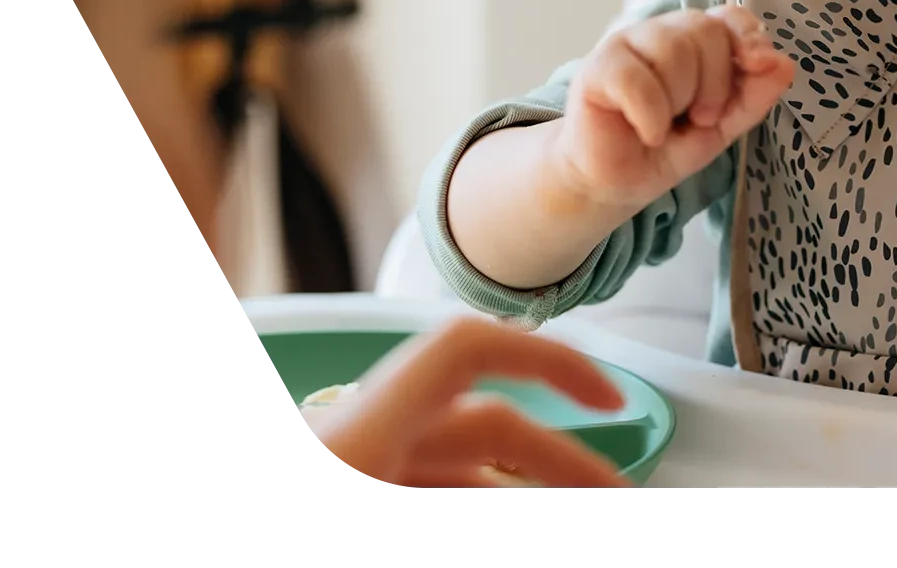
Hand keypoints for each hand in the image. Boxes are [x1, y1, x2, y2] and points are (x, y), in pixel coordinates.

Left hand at [305, 316, 631, 487]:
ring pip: (459, 464)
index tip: (606, 400)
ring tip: (577, 497)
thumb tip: (542, 481)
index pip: (469, 348)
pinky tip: (510, 500)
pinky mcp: (355, 477)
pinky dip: (472, 492)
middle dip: (562, 458)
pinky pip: (426, 482)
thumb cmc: (280, 557)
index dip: (549, 360)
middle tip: (617, 488)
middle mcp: (355, 433)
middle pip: (484, 420)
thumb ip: (474, 487)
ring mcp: (352, 456)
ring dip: (522, 482)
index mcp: (359, 432)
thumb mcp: (399, 492)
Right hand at [553, 7, 794, 211]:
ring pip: (673, 50)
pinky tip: (645, 132)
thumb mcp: (723, 126)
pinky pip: (637, 80)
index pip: (729, 16)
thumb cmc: (666, 147)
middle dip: (713, 84)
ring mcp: (626, 45)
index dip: (748, 36)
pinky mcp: (596, 69)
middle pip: (705, 30)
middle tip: (698, 117)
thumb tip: (785, 64)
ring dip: (679, 101)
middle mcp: (661, 33)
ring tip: (665, 126)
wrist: (616, 183)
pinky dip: (650, 117)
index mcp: (695, 41)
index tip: (759, 65)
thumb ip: (754, 95)